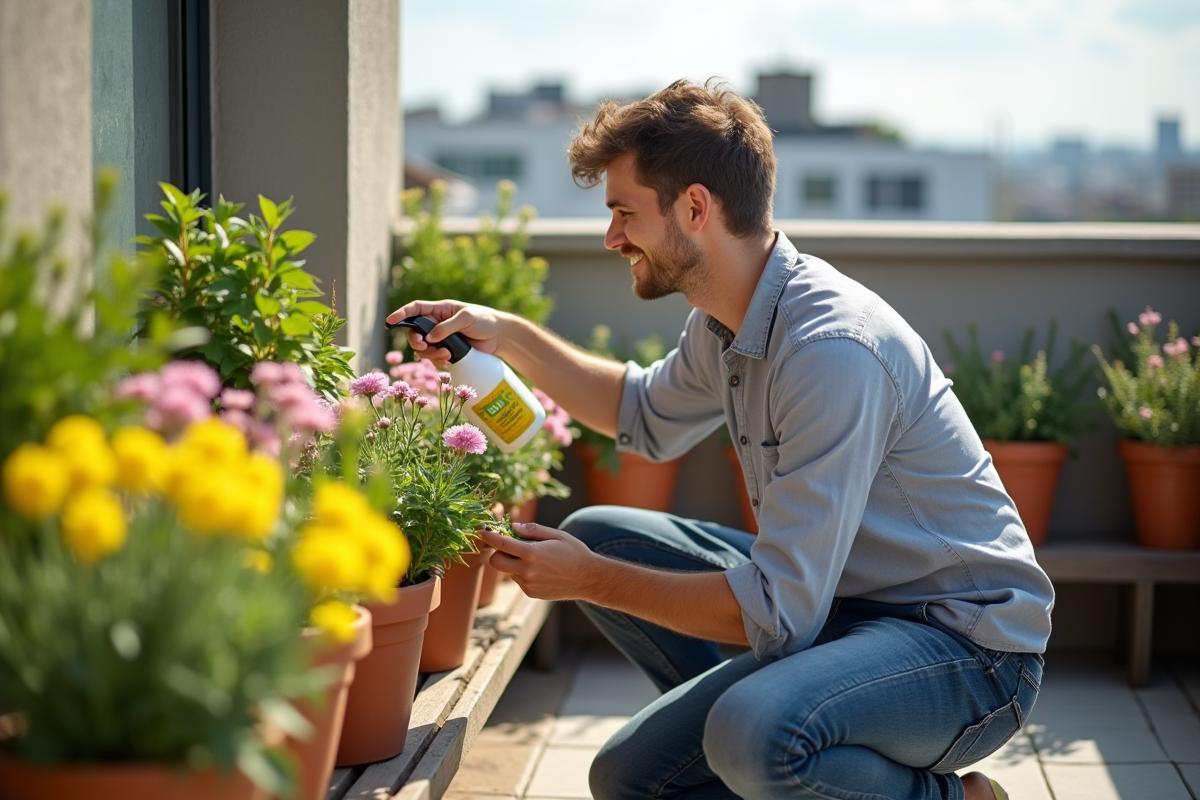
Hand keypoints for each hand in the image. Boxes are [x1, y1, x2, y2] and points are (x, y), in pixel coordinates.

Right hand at [385, 300, 507, 366]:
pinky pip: (435, 358)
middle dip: (417, 342)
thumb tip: (430, 338)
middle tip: (424, 347)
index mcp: (440, 310)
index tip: (390, 322)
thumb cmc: (485, 321)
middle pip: (415, 333)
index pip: (416, 309)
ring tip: (447, 355)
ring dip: (430, 354)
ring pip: (424, 349)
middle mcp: (438, 324)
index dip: (402, 314)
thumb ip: (447, 327)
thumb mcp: (467, 319)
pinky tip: (450, 360)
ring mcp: (442, 339)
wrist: (500, 337)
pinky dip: (438, 361)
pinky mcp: (448, 351)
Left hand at [478, 523, 599, 601]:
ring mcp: (529, 584)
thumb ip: (533, 530)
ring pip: (507, 571)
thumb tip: (514, 527)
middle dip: (497, 553)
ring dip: (512, 563)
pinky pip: (518, 580)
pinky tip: (540, 570)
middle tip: (509, 547)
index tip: (482, 531)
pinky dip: (522, 573)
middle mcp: (528, 571)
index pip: (502, 544)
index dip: (489, 537)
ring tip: (534, 559)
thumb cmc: (574, 552)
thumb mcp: (556, 535)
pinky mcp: (531, 593)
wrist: (588, 579)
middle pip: (495, 562)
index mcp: (533, 553)